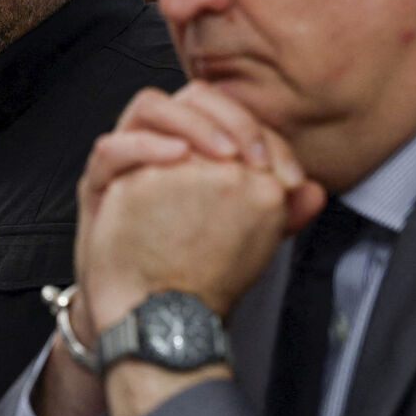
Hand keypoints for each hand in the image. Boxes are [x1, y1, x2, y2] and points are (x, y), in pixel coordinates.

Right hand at [75, 81, 324, 325]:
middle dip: (231, 120)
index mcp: (196, 149)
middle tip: (253, 159)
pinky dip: (147, 146)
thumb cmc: (193, 272)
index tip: (287, 177)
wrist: (152, 317)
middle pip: (192, 98)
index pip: (229, 113)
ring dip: (192, 124)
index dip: (264, 134)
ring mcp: (129, 162)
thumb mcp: (245, 238)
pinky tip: (178, 159)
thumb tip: (315, 191)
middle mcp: (161, 146)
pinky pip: (112, 148)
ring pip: (149, 106)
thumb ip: (279, 212)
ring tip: (222, 156)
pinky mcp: (99, 185)